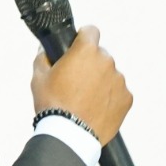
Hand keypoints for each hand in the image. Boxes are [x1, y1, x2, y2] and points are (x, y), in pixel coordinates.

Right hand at [31, 25, 131, 142]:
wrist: (69, 134)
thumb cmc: (53, 105)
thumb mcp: (39, 77)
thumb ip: (43, 57)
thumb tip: (45, 50)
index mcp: (86, 51)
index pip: (91, 31)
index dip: (83, 38)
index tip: (79, 46)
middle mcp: (107, 62)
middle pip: (100, 56)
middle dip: (90, 64)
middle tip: (77, 82)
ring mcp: (119, 81)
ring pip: (110, 75)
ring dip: (101, 82)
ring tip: (85, 99)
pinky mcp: (127, 98)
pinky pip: (119, 93)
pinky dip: (110, 98)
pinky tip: (96, 108)